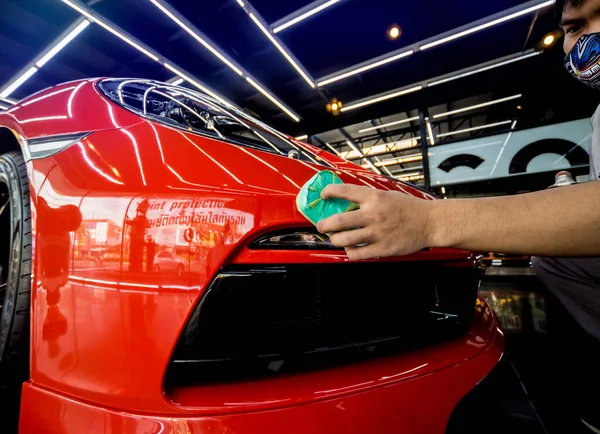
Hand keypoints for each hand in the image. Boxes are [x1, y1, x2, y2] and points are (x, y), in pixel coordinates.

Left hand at [316, 184, 434, 259]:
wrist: (429, 222)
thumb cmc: (409, 208)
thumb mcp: (387, 195)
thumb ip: (368, 199)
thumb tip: (346, 202)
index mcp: (374, 198)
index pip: (345, 191)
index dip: (329, 192)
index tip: (323, 195)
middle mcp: (373, 214)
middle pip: (339, 220)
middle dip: (324, 224)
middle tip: (321, 225)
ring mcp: (377, 233)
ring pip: (345, 239)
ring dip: (334, 240)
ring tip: (334, 238)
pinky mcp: (382, 248)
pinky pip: (357, 254)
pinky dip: (349, 252)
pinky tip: (350, 249)